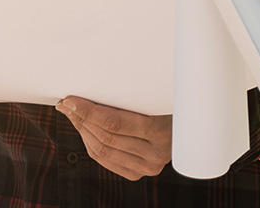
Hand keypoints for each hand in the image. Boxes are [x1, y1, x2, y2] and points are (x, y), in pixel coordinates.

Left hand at [55, 96, 170, 180]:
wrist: (194, 124)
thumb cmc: (172, 102)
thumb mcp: (157, 95)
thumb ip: (132, 95)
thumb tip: (94, 86)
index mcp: (161, 130)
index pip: (114, 123)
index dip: (88, 111)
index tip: (70, 99)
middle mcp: (156, 153)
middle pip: (105, 137)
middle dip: (80, 119)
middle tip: (65, 104)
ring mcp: (149, 166)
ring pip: (103, 151)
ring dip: (82, 131)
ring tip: (72, 114)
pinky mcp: (141, 173)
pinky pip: (107, 160)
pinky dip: (91, 144)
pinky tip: (84, 130)